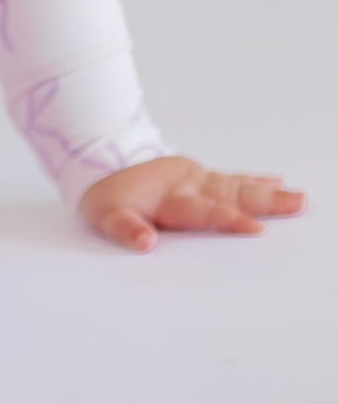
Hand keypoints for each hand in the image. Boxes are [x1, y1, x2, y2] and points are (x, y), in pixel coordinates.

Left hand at [79, 155, 307, 251]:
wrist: (104, 160)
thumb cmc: (107, 196)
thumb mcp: (105, 215)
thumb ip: (126, 229)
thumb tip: (146, 244)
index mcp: (169, 198)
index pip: (202, 211)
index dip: (227, 219)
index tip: (255, 228)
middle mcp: (189, 186)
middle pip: (231, 196)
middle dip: (264, 203)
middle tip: (297, 204)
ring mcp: (198, 179)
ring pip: (238, 187)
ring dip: (269, 194)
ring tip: (299, 200)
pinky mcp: (201, 177)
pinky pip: (232, 179)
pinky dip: (255, 182)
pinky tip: (277, 183)